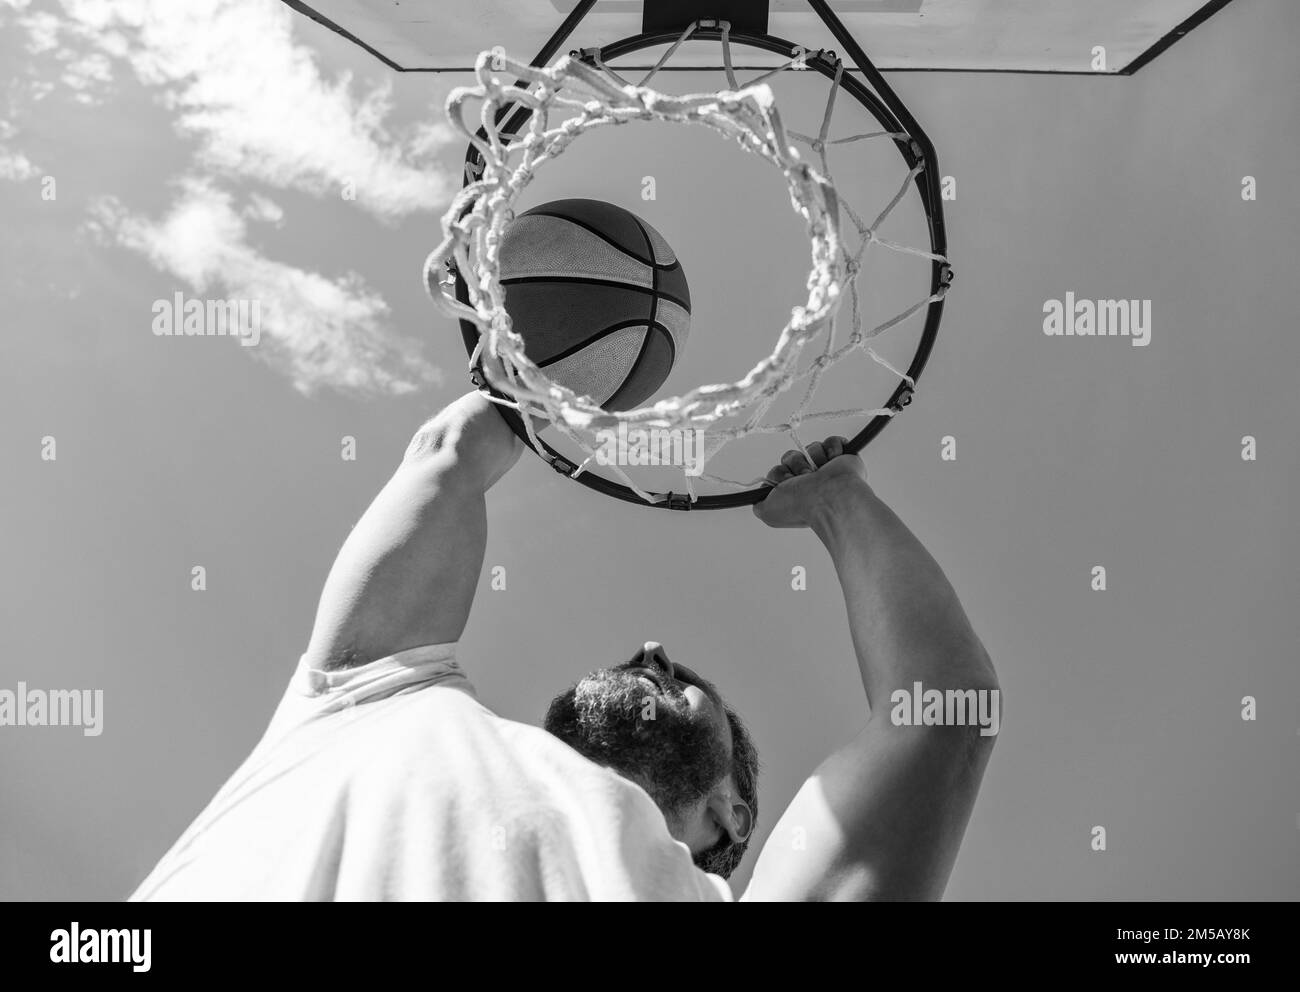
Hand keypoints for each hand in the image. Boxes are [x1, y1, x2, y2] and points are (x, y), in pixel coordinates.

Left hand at [752, 436, 869, 528]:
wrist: (829, 496)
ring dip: (813, 458)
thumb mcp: (769, 512)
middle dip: (795, 464)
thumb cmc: (801, 506)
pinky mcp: (843, 456)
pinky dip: (832, 448)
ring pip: (810, 447)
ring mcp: (828, 468)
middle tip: (805, 478)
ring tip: (821, 472)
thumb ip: (760, 505)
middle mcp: (812, 480)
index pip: (780, 470)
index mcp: (796, 491)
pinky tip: (834, 460)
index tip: (785, 484)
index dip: (779, 474)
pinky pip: (830, 441)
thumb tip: (758, 499)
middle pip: (792, 456)